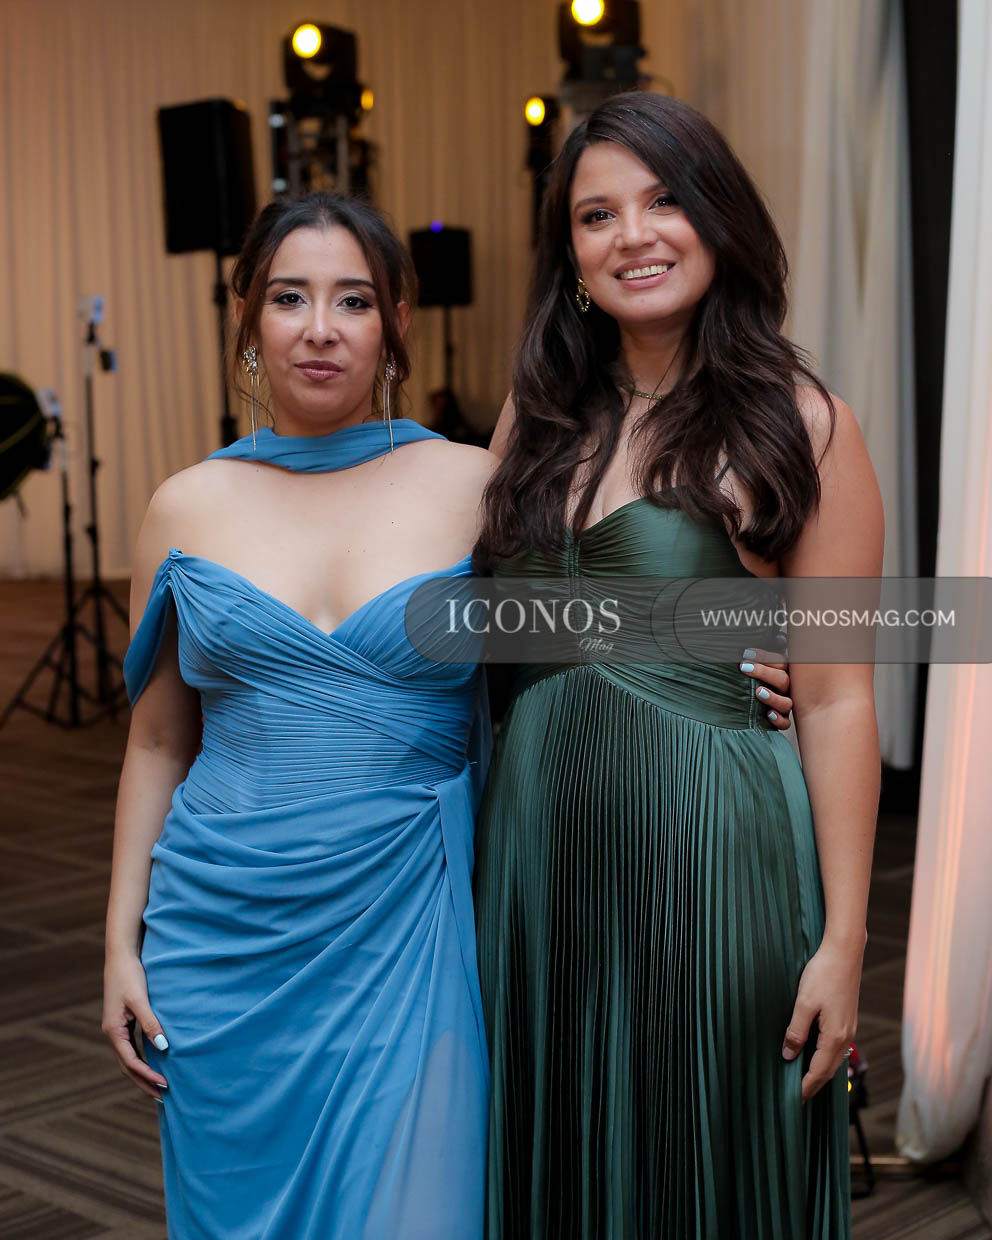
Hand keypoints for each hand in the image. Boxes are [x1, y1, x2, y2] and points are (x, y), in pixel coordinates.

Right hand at [102, 951, 168, 1099]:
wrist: (122, 955)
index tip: (165, 1084)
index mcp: (113, 1031)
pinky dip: (143, 1058)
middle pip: (128, 1066)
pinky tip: (156, 1061)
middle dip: (144, 1082)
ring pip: (129, 1058)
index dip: (147, 1076)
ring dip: (143, 1073)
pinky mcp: (124, 1021)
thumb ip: (151, 1023)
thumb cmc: (130, 975)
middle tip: (163, 1097)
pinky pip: (132, 1046)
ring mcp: (117, 1028)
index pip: (131, 1062)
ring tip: (160, 1085)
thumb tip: (163, 1048)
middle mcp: (112, 1033)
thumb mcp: (141, 1000)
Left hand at [739, 647, 792, 730]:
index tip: (747, 653)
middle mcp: (787, 688)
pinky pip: (785, 723)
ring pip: (786, 703)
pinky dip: (778, 719)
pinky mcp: (782, 720)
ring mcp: (785, 705)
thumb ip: (767, 652)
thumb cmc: (760, 680)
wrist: (757, 707)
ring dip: (773, 697)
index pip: (781, 662)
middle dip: (764, 672)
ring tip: (757, 692)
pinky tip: (768, 715)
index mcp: (783, 672)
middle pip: (783, 679)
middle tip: (745, 667)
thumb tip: (778, 636)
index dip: (765, 657)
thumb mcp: (763, 664)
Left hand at [781, 936, 863, 1101]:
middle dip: (813, 1085)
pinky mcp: (847, 1019)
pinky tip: (814, 1055)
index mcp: (835, 1036)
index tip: (793, 1100)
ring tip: (803, 1080)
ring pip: (833, 1059)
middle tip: (797, 1097)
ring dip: (819, 1071)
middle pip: (828, 1070)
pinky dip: (825, 1058)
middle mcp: (846, 1036)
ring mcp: (849, 1028)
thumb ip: (796, 1031)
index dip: (806, 1086)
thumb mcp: (804, 1003)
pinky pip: (836, 1047)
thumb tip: (788, 1055)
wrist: (844, 952)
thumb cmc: (823, 974)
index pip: (819, 1071)